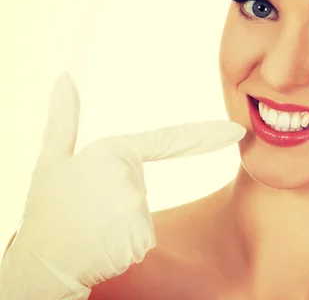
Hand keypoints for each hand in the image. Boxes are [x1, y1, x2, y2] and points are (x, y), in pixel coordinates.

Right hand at [0, 73, 245, 298]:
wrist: (38, 263)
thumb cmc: (45, 210)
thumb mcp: (50, 161)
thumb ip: (63, 119)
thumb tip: (64, 77)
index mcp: (115, 150)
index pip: (171, 139)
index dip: (208, 135)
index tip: (239, 130)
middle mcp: (131, 177)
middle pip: (141, 189)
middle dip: (119, 201)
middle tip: (87, 212)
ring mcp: (137, 208)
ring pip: (140, 214)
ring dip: (119, 223)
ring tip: (91, 229)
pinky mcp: (142, 237)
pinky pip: (141, 237)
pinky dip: (123, 243)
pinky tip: (100, 245)